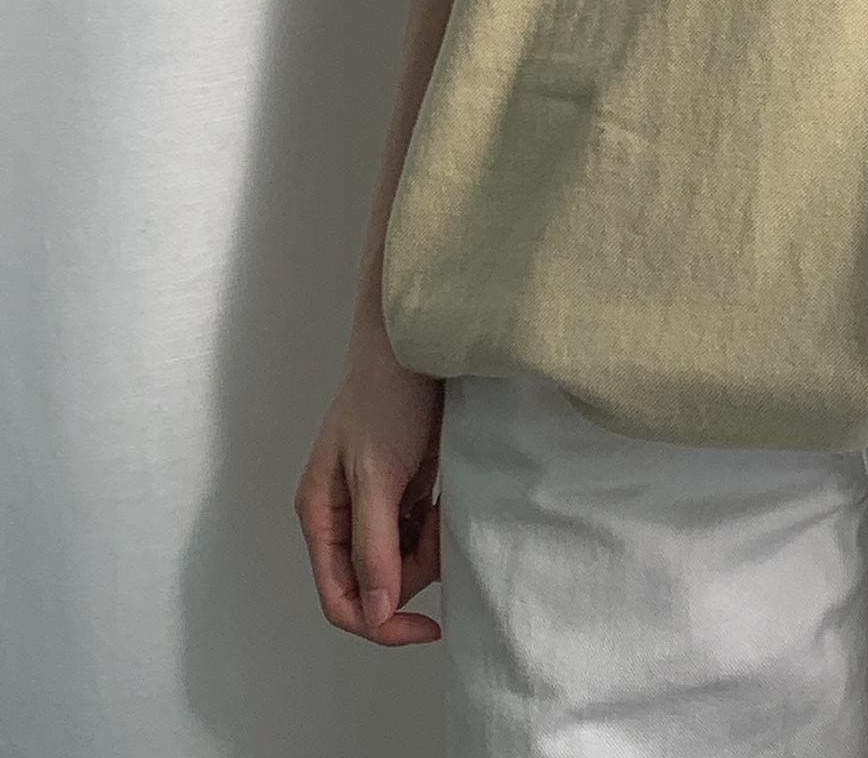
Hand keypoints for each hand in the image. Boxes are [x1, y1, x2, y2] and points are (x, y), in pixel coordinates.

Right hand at [293, 341, 444, 645]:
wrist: (418, 339)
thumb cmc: (386, 395)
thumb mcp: (378, 475)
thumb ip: (374, 545)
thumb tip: (374, 611)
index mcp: (320, 515)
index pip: (341, 599)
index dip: (380, 622)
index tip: (428, 627)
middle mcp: (342, 512)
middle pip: (375, 580)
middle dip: (414, 567)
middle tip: (442, 529)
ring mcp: (374, 498)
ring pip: (403, 556)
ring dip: (430, 542)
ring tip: (445, 502)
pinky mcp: (405, 482)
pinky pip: (421, 527)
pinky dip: (439, 522)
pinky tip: (448, 495)